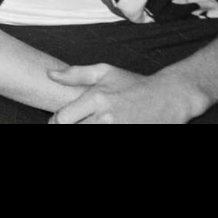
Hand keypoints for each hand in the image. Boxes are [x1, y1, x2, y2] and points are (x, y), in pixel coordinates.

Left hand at [46, 63, 199, 122]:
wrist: (168, 97)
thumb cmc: (134, 83)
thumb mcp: (105, 71)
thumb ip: (75, 74)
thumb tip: (49, 74)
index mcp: (97, 98)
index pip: (62, 118)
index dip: (56, 122)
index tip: (60, 121)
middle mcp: (105, 117)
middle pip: (72, 130)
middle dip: (69, 128)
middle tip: (74, 123)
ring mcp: (118, 129)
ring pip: (87, 137)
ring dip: (84, 131)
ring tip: (89, 123)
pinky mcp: (126, 137)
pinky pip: (103, 146)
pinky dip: (99, 133)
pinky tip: (101, 127)